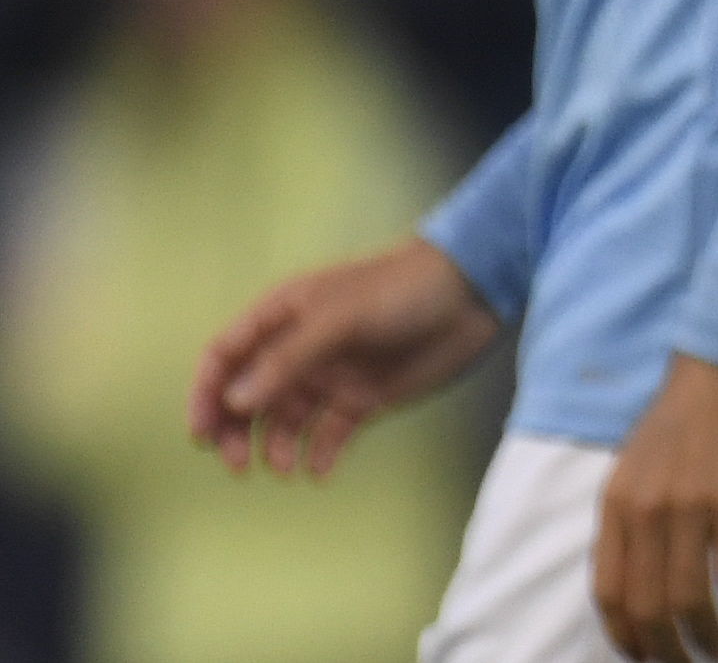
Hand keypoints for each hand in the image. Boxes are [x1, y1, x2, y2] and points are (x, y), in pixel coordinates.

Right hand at [189, 238, 500, 480]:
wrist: (473, 292)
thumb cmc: (402, 287)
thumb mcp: (341, 317)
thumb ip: (289, 358)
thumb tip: (235, 402)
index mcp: (282, 316)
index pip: (224, 357)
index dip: (205, 394)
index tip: (202, 434)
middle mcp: (299, 349)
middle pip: (245, 399)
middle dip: (234, 432)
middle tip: (239, 463)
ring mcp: (330, 375)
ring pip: (283, 423)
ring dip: (276, 449)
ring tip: (286, 467)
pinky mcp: (362, 399)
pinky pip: (327, 436)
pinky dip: (318, 456)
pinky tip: (319, 471)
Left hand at [593, 355, 717, 662]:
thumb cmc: (688, 412)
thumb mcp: (638, 463)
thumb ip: (633, 514)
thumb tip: (639, 573)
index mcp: (618, 503)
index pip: (608, 592)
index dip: (624, 636)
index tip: (643, 657)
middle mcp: (647, 510)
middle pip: (647, 605)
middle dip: (665, 649)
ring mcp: (691, 505)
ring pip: (688, 597)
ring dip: (704, 637)